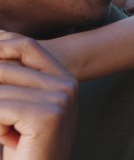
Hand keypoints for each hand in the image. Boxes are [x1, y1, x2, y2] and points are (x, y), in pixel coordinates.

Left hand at [0, 32, 77, 159]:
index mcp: (64, 79)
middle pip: (5, 66)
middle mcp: (67, 85)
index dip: (0, 45)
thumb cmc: (26, 148)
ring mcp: (60, 99)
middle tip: (1, 114)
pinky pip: (0, 109)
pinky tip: (12, 140)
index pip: (25, 45)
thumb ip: (12, 82)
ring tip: (8, 132)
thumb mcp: (19, 108)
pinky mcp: (48, 116)